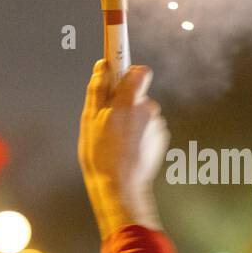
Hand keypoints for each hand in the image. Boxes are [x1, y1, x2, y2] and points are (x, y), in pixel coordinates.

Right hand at [78, 60, 167, 237]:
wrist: (121, 187)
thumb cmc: (101, 155)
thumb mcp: (90, 120)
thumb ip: (98, 89)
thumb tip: (103, 65)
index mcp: (130, 102)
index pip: (139, 71)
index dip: (127, 69)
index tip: (117, 66)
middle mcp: (148, 110)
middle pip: (137, 94)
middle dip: (124, 101)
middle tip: (107, 120)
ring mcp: (157, 125)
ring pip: (142, 112)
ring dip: (130, 120)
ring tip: (116, 140)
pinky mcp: (161, 139)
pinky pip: (147, 127)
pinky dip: (138, 133)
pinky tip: (127, 148)